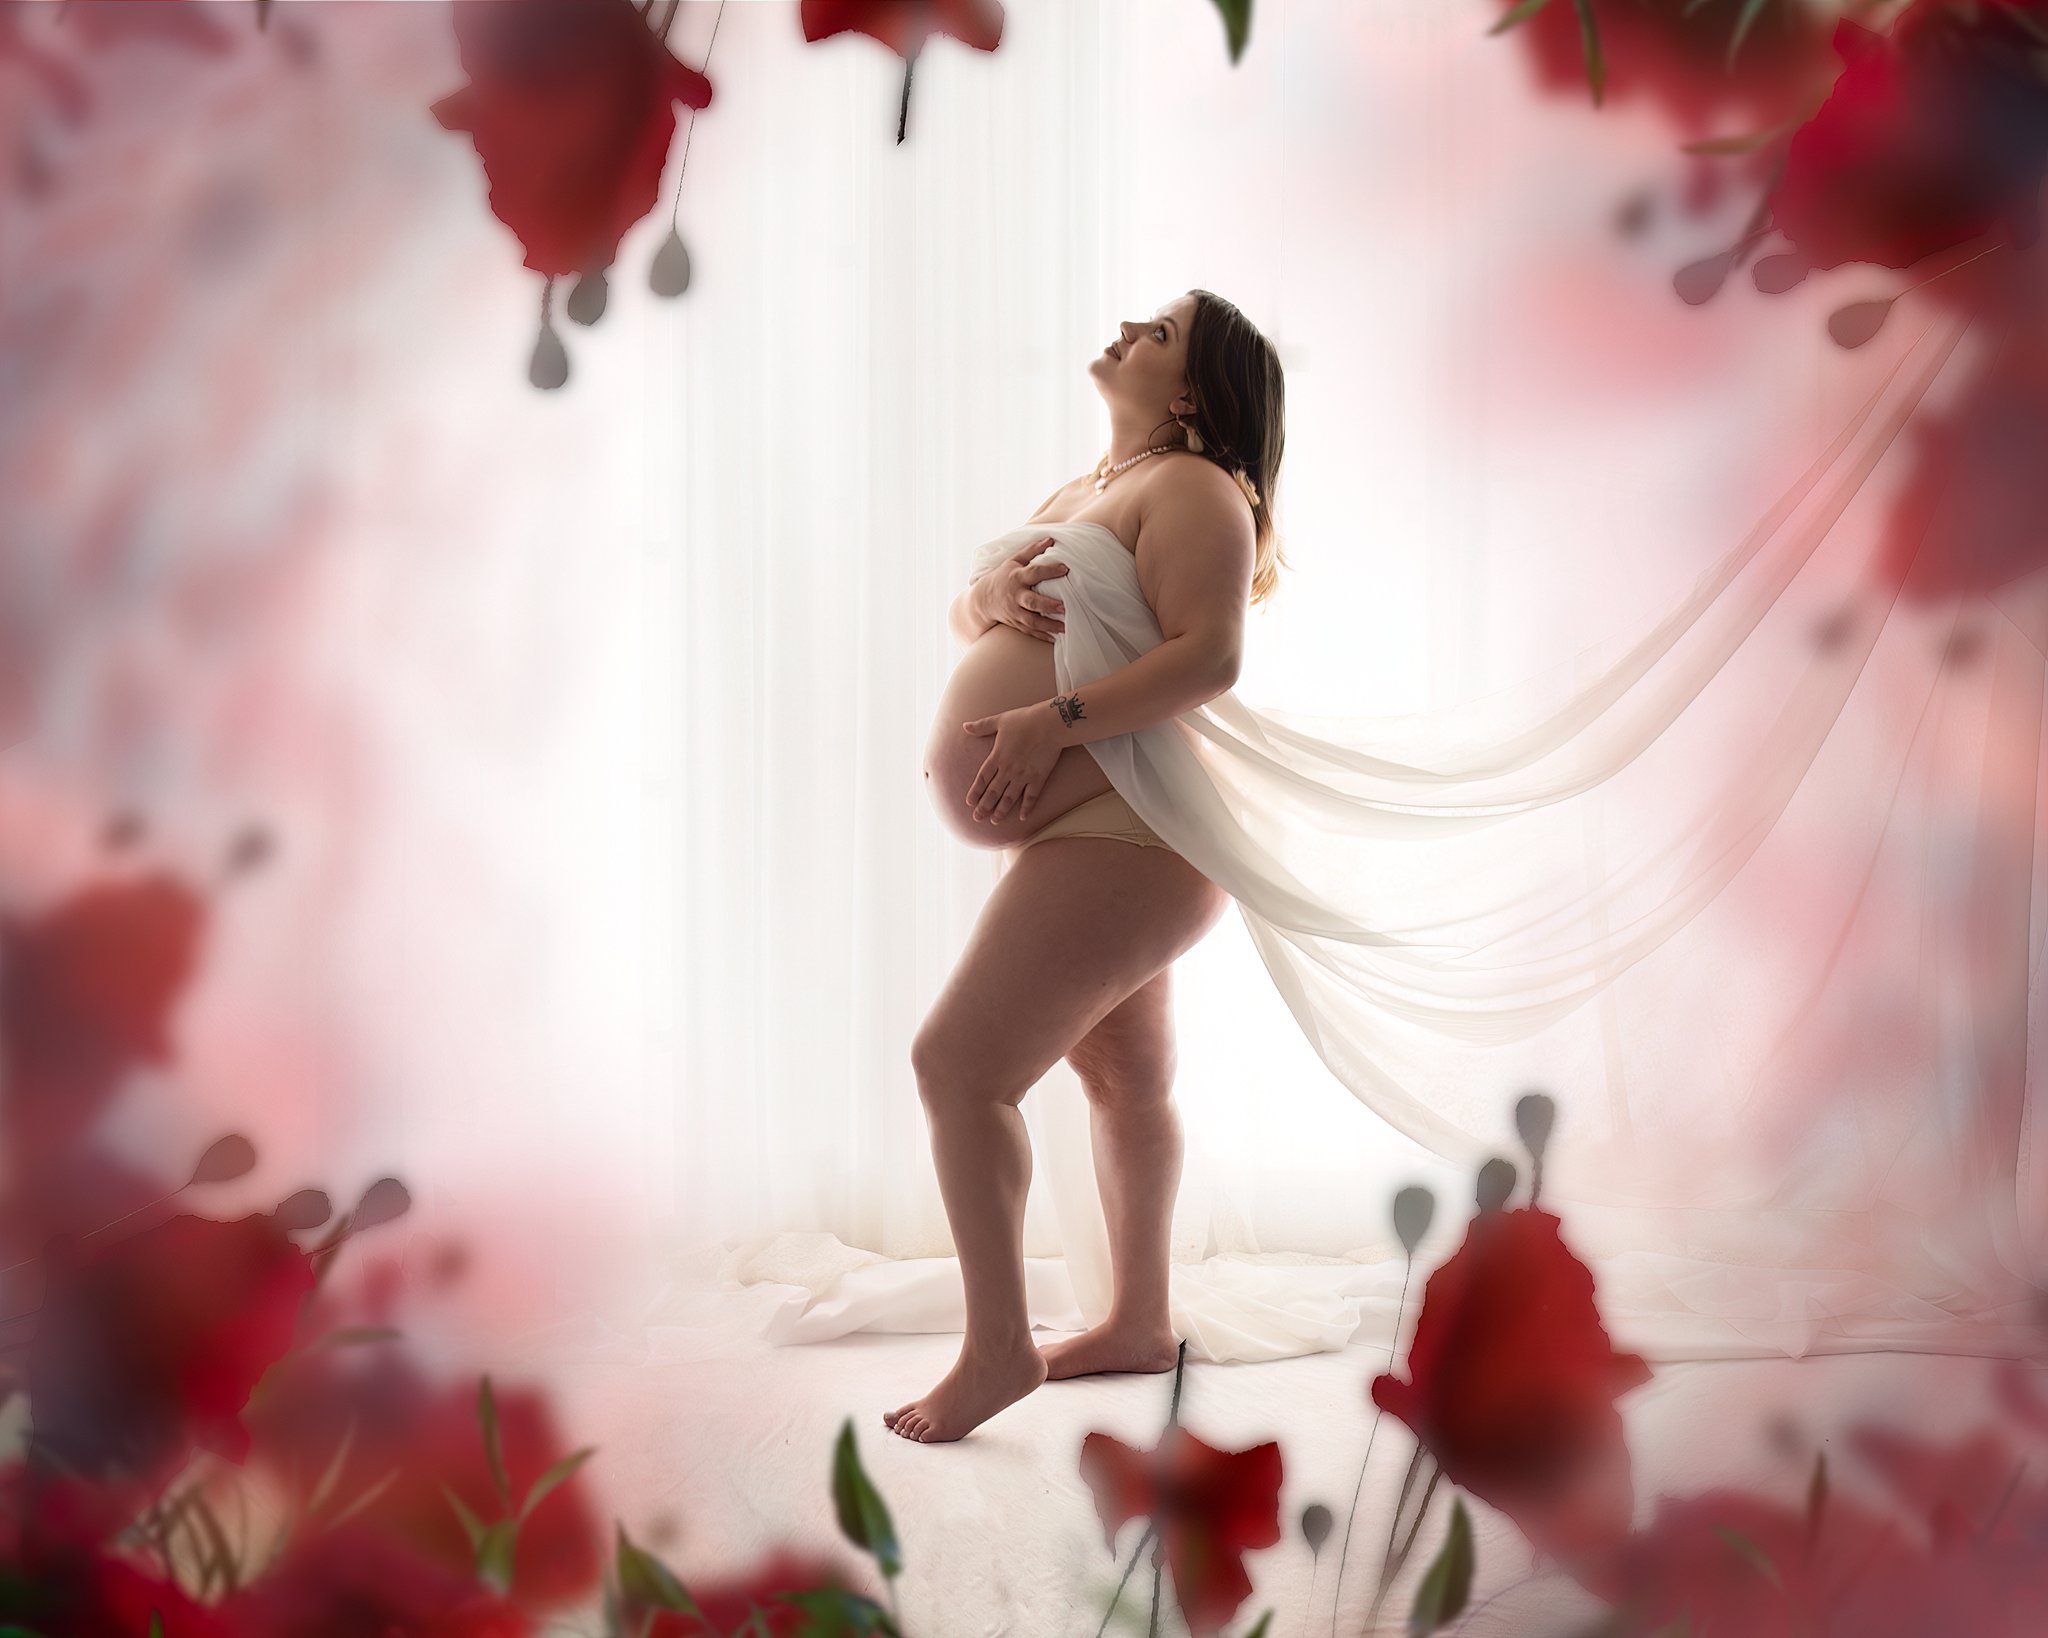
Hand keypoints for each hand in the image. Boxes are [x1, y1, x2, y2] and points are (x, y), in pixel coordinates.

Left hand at [960, 703, 1064, 822]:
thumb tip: (965, 726)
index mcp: (997, 757)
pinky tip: (1022, 817)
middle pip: (993, 792)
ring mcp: (1024, 776)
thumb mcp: (999, 720)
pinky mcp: (1039, 778)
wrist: (1050, 724)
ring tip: (995, 821)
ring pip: (1009, 798)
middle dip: (984, 806)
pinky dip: (1026, 808)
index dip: (975, 791)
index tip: (969, 803)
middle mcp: (1008, 770)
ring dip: (1001, 811)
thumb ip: (981, 726)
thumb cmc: (1025, 720)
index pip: (983, 778)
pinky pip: (1031, 797)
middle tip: (977, 818)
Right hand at [977, 536, 1067, 642]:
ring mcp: (1014, 612)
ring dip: (1048, 625)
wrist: (982, 600)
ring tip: (1065, 627)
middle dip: (1048, 605)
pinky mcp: (1015, 623)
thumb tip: (1051, 539)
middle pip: (1032, 602)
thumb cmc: (1003, 576)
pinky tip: (1055, 639)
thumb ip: (1032, 550)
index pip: (1034, 572)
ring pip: (1032, 621)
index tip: (1065, 568)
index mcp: (1016, 577)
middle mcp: (1015, 596)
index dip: (1049, 570)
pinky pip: (1029, 632)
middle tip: (1064, 607)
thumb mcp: (1014, 560)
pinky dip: (1042, 636)